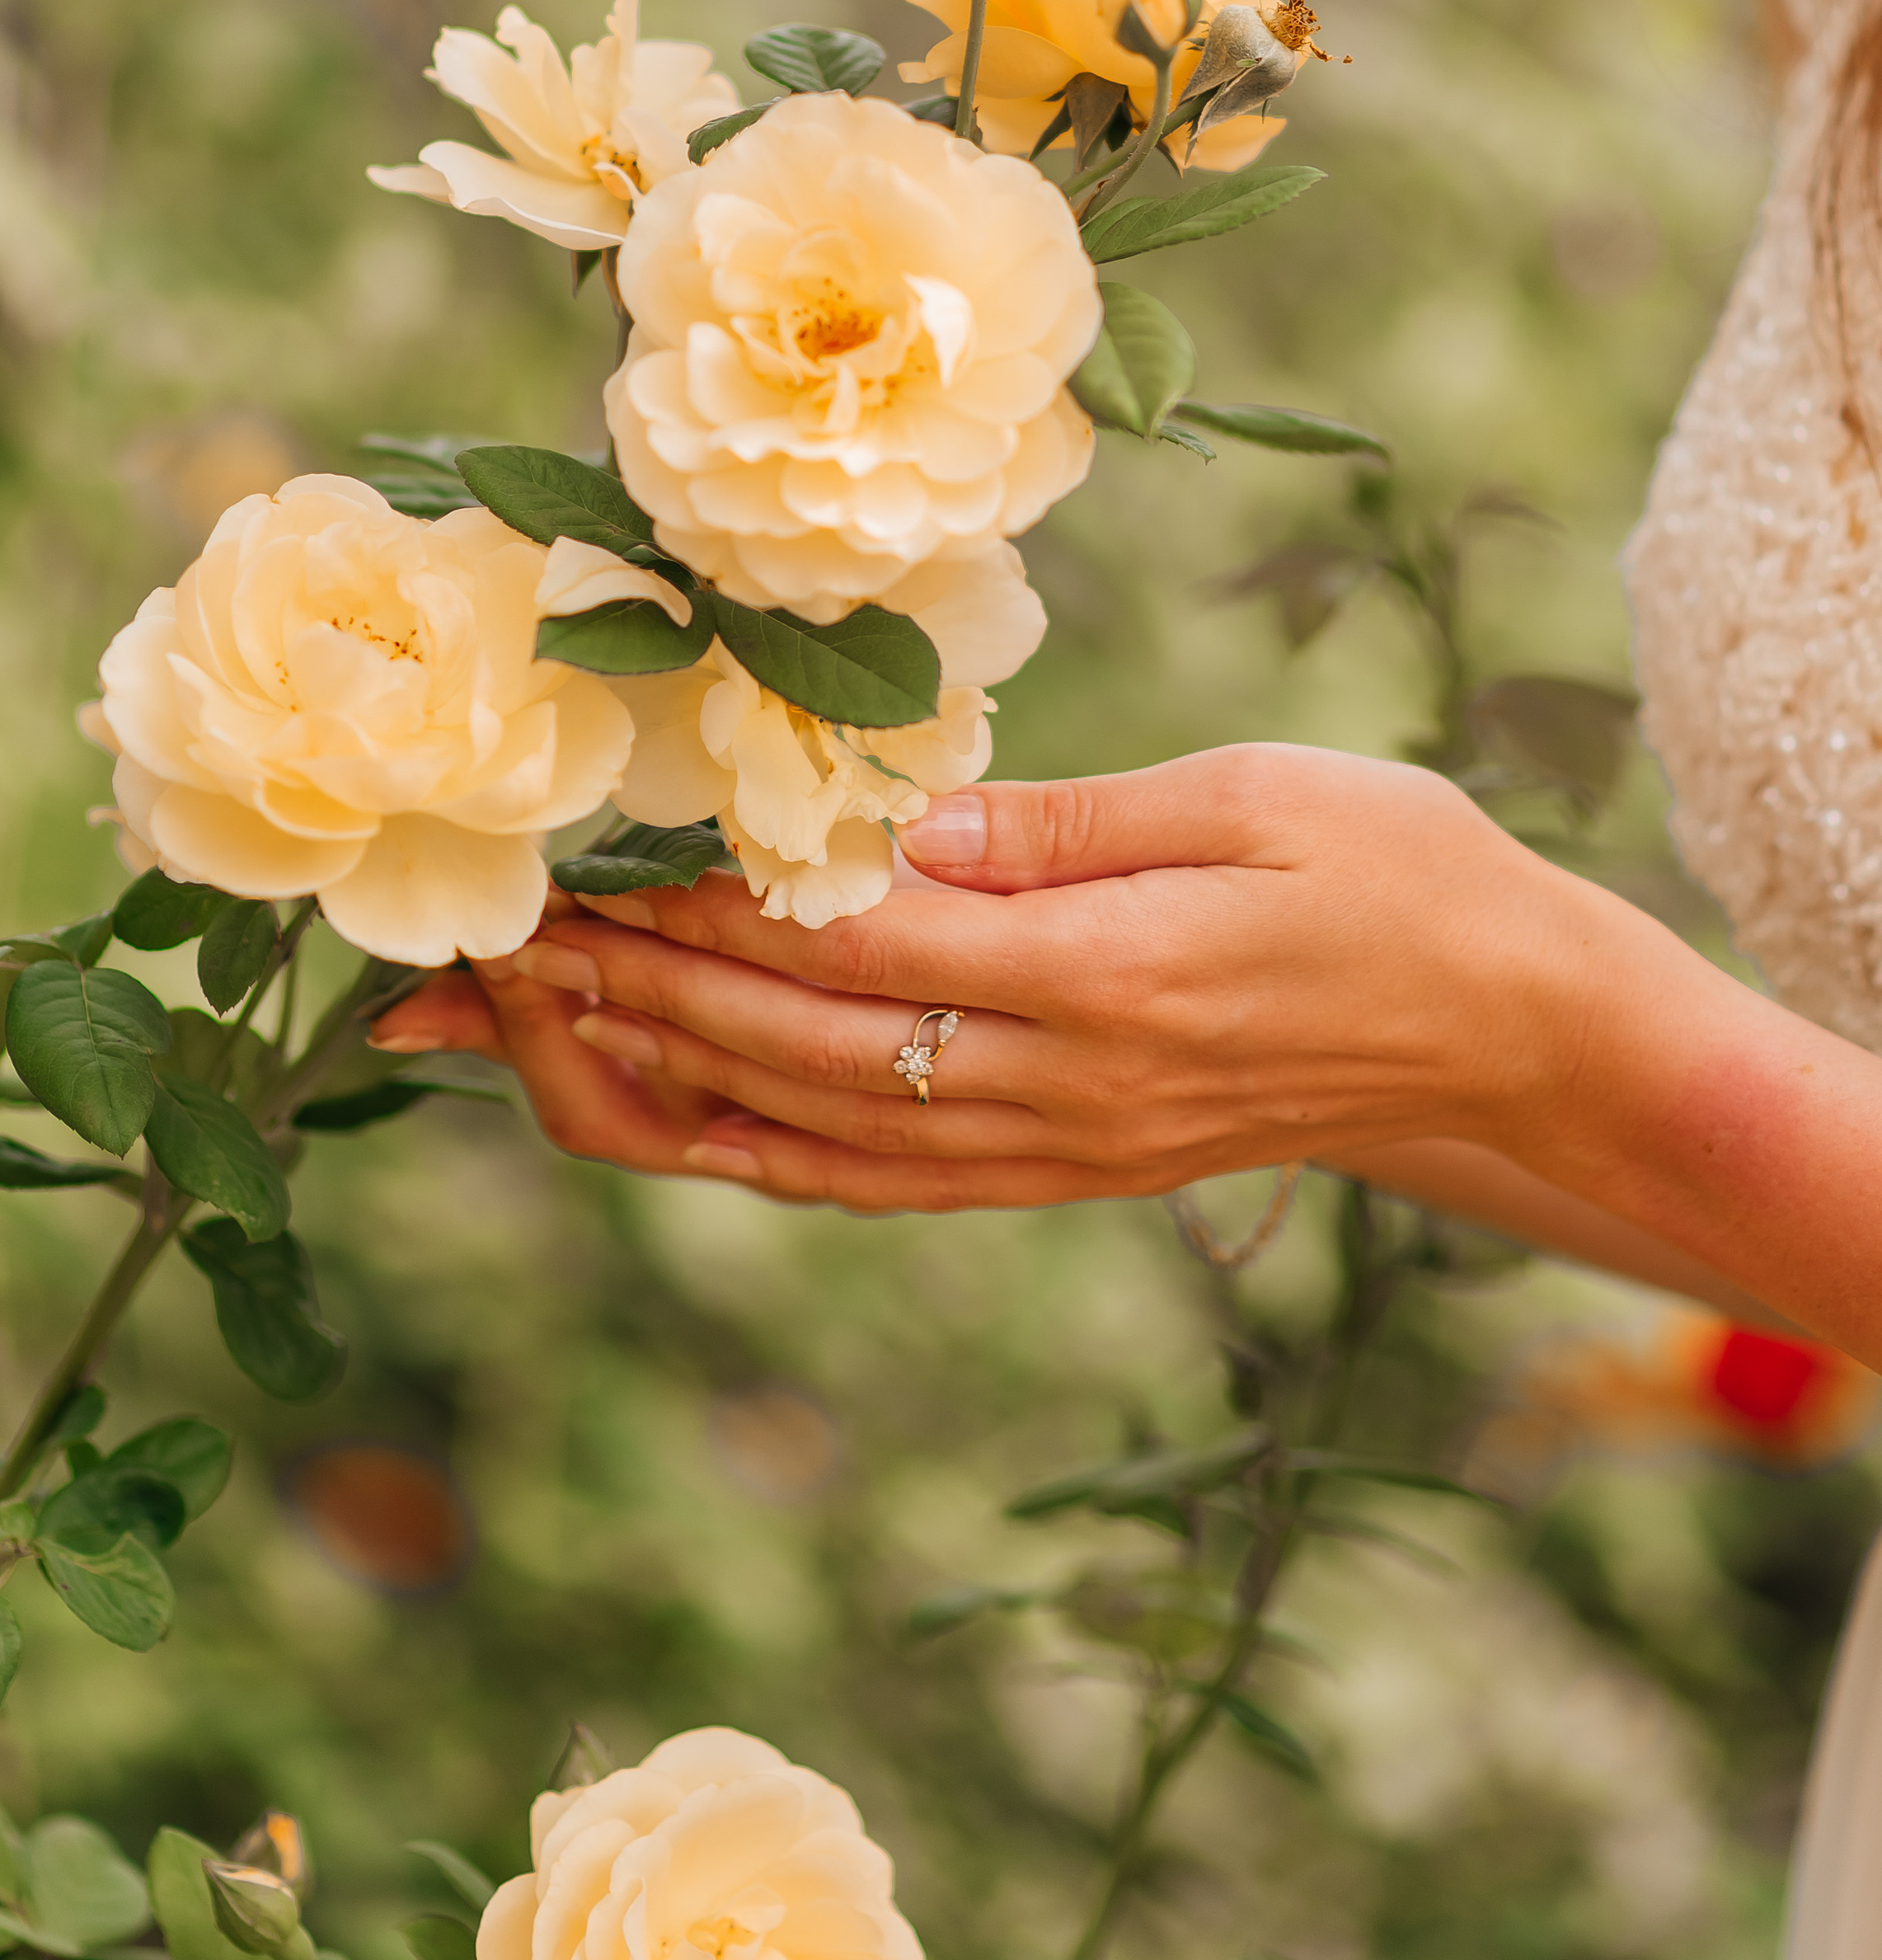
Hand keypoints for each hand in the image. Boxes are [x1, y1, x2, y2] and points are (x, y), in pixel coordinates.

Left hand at [427, 745, 1683, 1209]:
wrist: (1506, 1040)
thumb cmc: (1401, 873)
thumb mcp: (1254, 796)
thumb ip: (1063, 822)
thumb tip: (891, 817)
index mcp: (1105, 976)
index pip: (854, 946)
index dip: (700, 911)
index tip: (572, 866)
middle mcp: (1057, 1088)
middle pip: (791, 1053)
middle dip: (621, 997)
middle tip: (473, 947)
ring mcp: (1050, 1150)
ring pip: (800, 1136)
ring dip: (642, 1081)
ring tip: (503, 1029)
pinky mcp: (1053, 1172)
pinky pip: (864, 1184)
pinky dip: (738, 1149)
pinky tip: (645, 1110)